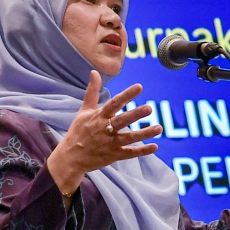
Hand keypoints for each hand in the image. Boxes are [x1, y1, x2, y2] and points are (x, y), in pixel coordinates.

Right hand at [47, 70, 163, 195]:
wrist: (70, 158)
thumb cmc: (78, 132)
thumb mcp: (84, 111)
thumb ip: (92, 91)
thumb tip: (94, 72)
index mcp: (98, 117)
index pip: (114, 103)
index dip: (126, 95)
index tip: (140, 87)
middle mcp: (104, 129)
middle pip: (122, 121)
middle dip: (135, 114)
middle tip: (149, 108)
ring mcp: (109, 144)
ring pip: (129, 138)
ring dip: (144, 133)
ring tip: (159, 127)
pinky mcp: (113, 156)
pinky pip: (129, 153)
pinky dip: (142, 151)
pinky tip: (155, 147)